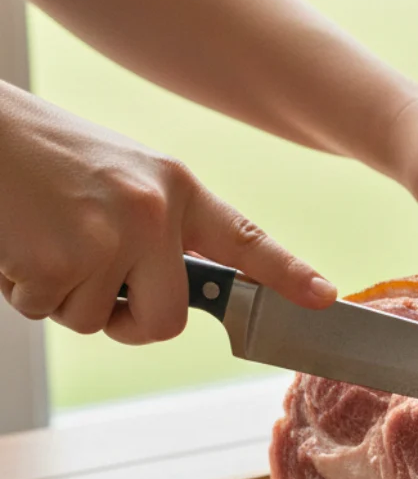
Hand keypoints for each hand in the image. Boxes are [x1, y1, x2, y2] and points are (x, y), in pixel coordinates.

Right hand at [0, 84, 336, 342]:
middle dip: (127, 321)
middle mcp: (153, 212)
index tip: (325, 298)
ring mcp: (108, 238)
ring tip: (40, 235)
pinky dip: (23, 291)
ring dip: (61, 296)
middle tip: (87, 277)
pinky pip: (48, 314)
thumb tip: (164, 292)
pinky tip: (15, 241)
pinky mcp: (59, 263)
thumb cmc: (38, 157)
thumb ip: (154, 227)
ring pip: (97, 321)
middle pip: (168, 320)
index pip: (242, 238)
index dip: (285, 273)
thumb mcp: (117, 175)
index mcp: (173, 187)